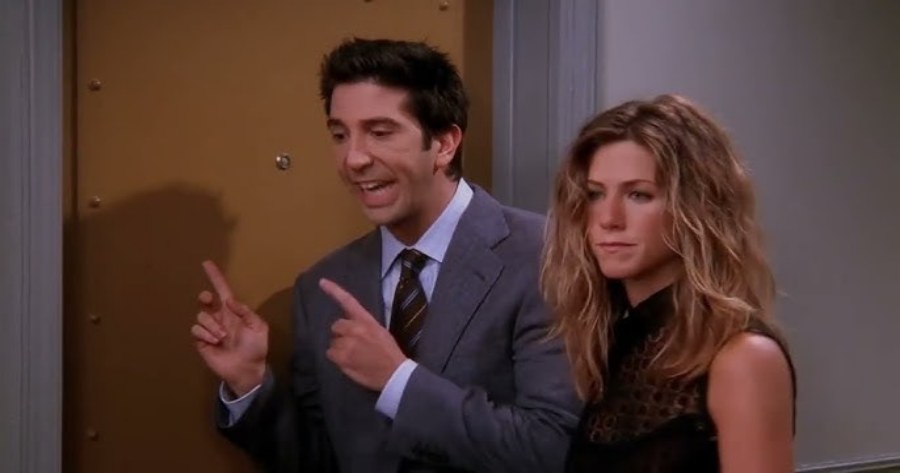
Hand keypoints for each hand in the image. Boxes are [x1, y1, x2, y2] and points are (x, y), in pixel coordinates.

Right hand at [191, 260, 267, 395]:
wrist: (247, 369)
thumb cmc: (256, 347)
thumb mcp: (258, 327)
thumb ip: (245, 312)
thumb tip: (229, 300)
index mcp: (233, 311)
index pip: (222, 290)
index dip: (215, 277)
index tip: (207, 263)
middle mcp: (219, 317)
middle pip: (205, 299)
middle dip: (205, 298)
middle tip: (209, 301)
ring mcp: (209, 329)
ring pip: (202, 315)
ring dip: (212, 325)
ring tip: (222, 337)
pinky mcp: (201, 340)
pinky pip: (196, 329)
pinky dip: (206, 334)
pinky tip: (215, 342)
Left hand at [319, 278, 406, 390]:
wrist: (394, 373)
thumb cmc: (389, 353)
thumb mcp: (380, 332)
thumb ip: (364, 326)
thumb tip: (350, 327)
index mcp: (366, 320)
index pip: (348, 301)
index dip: (334, 291)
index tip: (322, 282)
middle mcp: (354, 329)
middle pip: (336, 326)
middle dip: (341, 334)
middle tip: (352, 345)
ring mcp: (347, 343)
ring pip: (333, 342)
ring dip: (339, 348)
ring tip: (353, 356)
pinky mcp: (342, 357)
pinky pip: (330, 354)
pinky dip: (337, 358)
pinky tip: (349, 362)